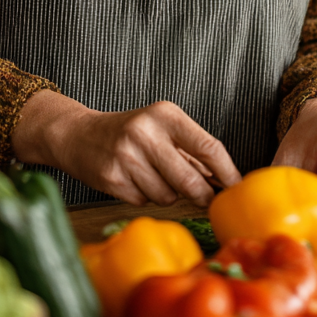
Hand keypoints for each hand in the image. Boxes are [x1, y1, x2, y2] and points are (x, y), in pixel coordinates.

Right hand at [12, 90, 241, 207]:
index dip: (227, 172)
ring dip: (169, 194)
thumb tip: (227, 179)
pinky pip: (145, 201)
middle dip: (202, 195)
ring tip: (154, 176)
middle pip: (191, 179)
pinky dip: (146, 197)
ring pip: (168, 195)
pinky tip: (135, 180)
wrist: (80, 135)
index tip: (237, 188)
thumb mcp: (163, 128)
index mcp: (165, 114)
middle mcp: (146, 132)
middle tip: (204, 197)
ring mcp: (127, 156)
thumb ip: (193, 151)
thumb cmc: (131, 132)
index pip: (209, 146)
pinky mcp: (112, 179)